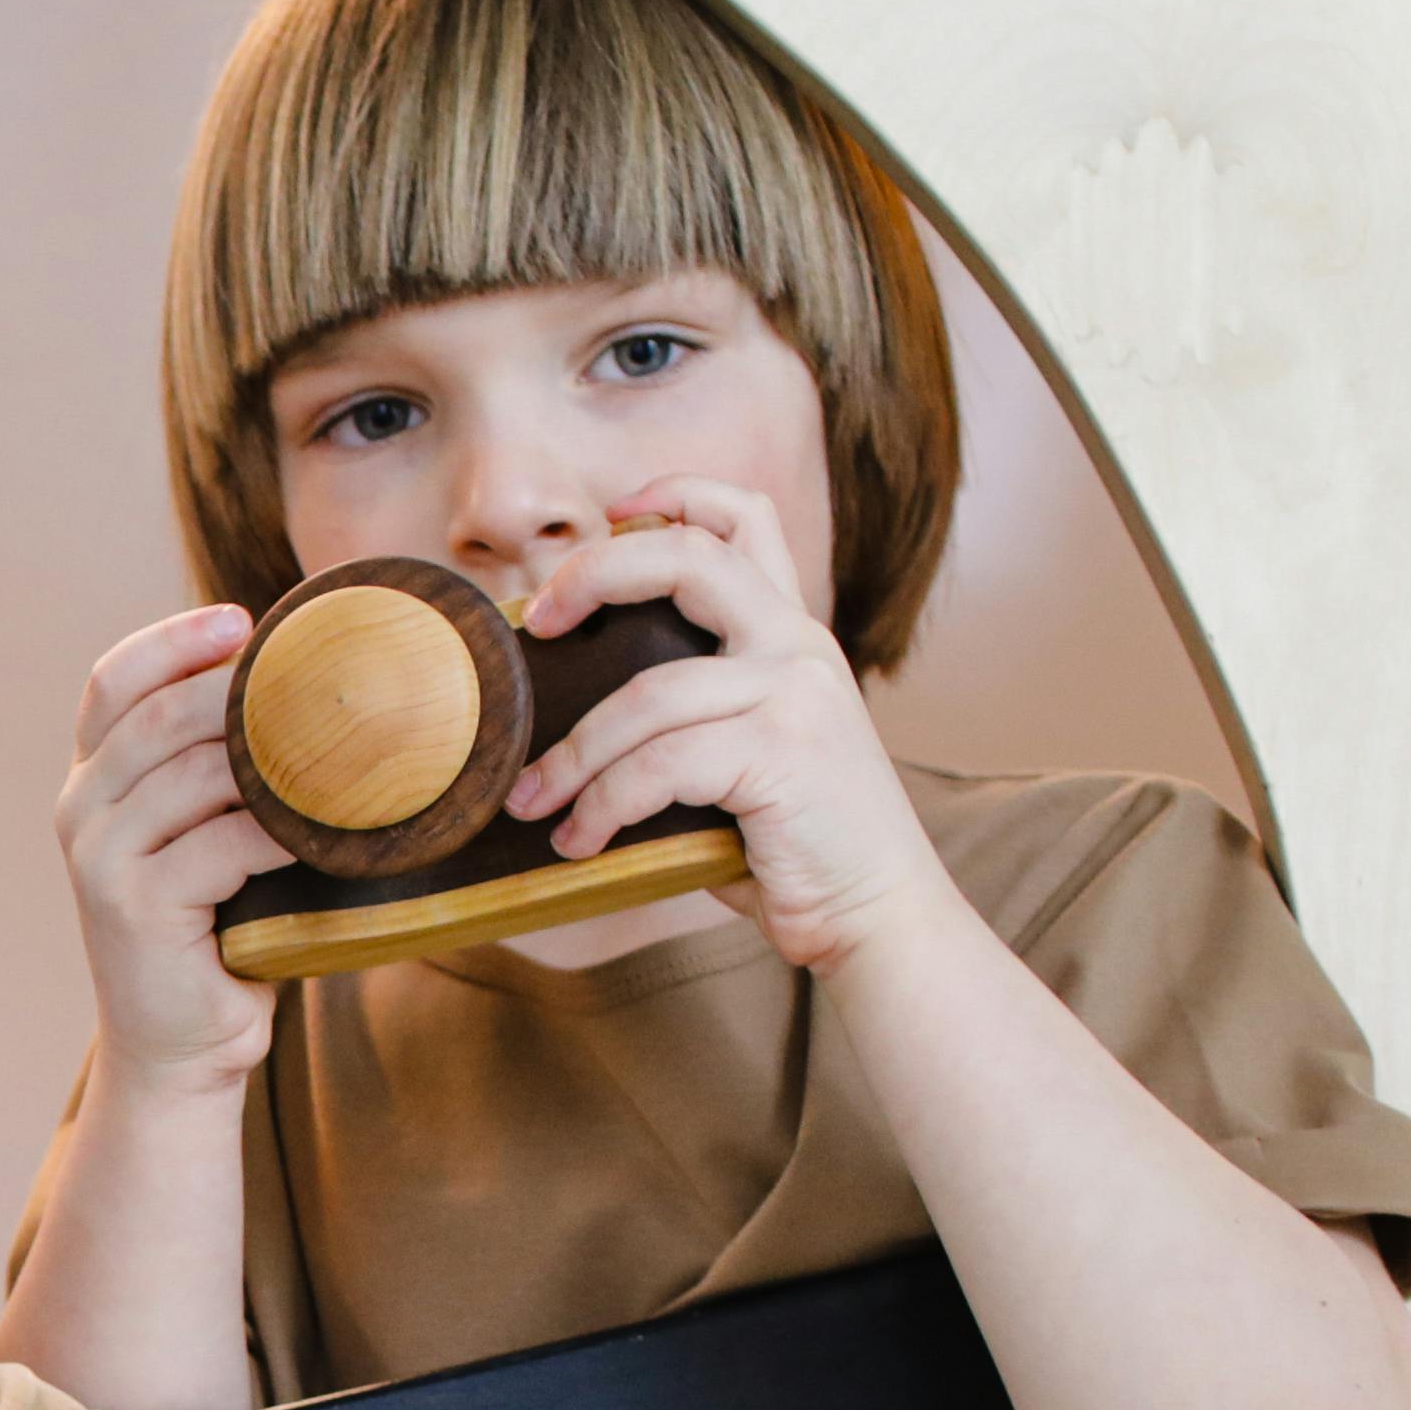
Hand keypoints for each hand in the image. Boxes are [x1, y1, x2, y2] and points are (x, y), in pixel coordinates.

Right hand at [54, 605, 292, 1092]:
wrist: (182, 1046)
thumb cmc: (217, 932)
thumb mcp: (208, 833)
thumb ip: (223, 767)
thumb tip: (311, 685)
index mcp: (93, 780)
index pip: (113, 682)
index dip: (172, 640)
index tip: (242, 619)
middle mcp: (80, 808)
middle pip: (158, 716)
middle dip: (238, 686)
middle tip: (320, 676)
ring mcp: (100, 858)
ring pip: (193, 772)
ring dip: (274, 755)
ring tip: (344, 742)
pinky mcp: (132, 906)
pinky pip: (222, 843)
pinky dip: (282, 829)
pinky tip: (330, 828)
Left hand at [509, 477, 949, 970]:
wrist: (878, 916)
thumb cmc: (799, 848)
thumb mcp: (750, 759)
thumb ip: (692, 720)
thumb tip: (576, 722)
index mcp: (793, 635)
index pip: (745, 517)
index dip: (677, 492)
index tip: (614, 511)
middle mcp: (799, 646)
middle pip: (688, 557)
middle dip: (595, 575)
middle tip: (538, 624)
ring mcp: (794, 693)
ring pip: (647, 694)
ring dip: (573, 755)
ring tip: (532, 801)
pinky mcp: (781, 751)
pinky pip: (659, 765)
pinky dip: (603, 805)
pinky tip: (581, 841)